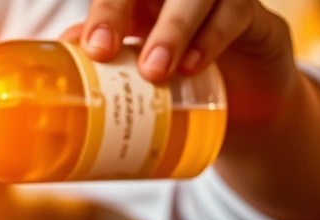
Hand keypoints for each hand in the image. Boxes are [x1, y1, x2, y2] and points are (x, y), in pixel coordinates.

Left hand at [61, 0, 298, 123]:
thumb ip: (106, 55)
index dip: (103, 10)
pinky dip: (212, 37)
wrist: (243, 108)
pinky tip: (192, 66)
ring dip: (171, 28)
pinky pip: (236, 12)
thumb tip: (62, 49)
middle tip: (102, 50)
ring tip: (153, 71)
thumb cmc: (181, 83)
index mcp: (143, 1)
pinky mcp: (257, 18)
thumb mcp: (139, 74)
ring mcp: (219, 0)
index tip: (90, 47)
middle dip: (117, 8)